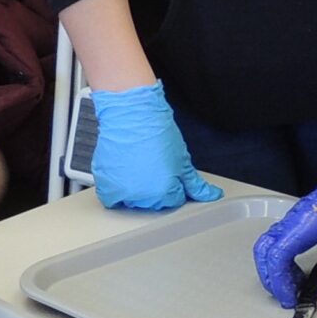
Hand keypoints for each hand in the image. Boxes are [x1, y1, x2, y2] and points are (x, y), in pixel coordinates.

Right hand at [89, 81, 222, 211]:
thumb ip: (196, 184)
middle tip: (151, 164)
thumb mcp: (183, 159)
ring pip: (133, 200)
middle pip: (153, 202)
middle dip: (155, 188)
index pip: (173, 200)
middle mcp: (143, 196)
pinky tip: (123, 172)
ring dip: (135, 188)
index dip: (173, 183)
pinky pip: (111, 197)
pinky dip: (115, 188)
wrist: (131, 114)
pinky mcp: (105, 184)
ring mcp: (123, 191)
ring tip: (137, 165)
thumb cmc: (156, 131)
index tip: (167, 169)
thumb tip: (211, 195)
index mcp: (165, 192)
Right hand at [253, 145, 316, 307]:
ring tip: (294, 284)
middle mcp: (295, 218)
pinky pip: (282, 237)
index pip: (276, 258)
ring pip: (271, 243)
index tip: (291, 298)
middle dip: (270, 276)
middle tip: (286, 294)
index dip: (279, 283)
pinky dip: (283, 256)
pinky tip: (299, 267)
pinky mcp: (304, 214)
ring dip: (276, 267)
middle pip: (264, 250)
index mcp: (304, 224)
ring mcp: (297, 215)